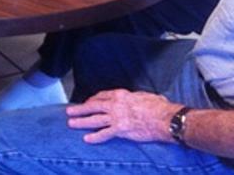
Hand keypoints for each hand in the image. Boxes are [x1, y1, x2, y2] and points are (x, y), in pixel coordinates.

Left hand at [66, 89, 180, 143]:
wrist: (164, 118)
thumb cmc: (158, 106)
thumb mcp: (144, 96)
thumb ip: (135, 98)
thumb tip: (137, 100)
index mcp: (121, 94)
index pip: (101, 96)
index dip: (93, 100)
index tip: (88, 103)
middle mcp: (115, 105)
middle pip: (93, 106)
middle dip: (80, 109)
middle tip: (69, 111)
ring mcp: (116, 118)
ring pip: (94, 119)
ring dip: (81, 121)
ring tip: (71, 123)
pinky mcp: (120, 130)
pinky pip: (104, 134)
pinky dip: (95, 137)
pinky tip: (87, 139)